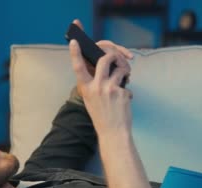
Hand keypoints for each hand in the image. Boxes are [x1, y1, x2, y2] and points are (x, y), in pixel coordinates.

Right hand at [69, 21, 132, 136]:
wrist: (113, 132)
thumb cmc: (101, 116)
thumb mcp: (91, 100)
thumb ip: (94, 85)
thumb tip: (106, 70)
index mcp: (86, 88)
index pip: (78, 67)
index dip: (75, 53)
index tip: (74, 42)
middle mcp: (96, 86)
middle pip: (104, 59)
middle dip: (113, 54)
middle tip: (117, 57)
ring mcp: (109, 88)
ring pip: (120, 68)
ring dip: (124, 70)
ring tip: (125, 78)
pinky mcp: (121, 92)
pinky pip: (126, 84)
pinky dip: (127, 90)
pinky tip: (124, 101)